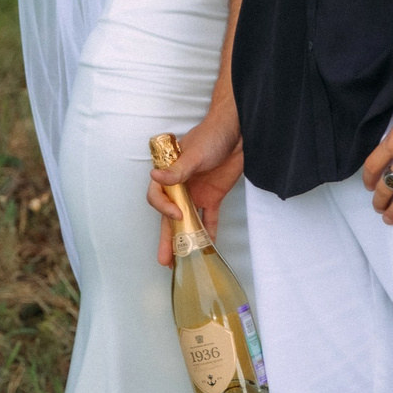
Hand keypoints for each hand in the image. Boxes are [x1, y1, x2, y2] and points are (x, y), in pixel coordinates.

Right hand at [148, 107, 244, 265]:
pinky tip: (209, 247)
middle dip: (167, 238)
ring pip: (188, 221)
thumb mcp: (193, 154)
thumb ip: (177, 170)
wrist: (237, 131)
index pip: (158, 196)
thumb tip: (155, 176)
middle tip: (164, 260)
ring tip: (183, 261)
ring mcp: (197, 193)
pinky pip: (209, 218)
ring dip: (186, 240)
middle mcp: (181, 186)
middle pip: (169, 216)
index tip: (176, 214)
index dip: (164, 209)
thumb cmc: (211, 136)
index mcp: (170, 174)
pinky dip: (209, 231)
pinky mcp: (214, 196)